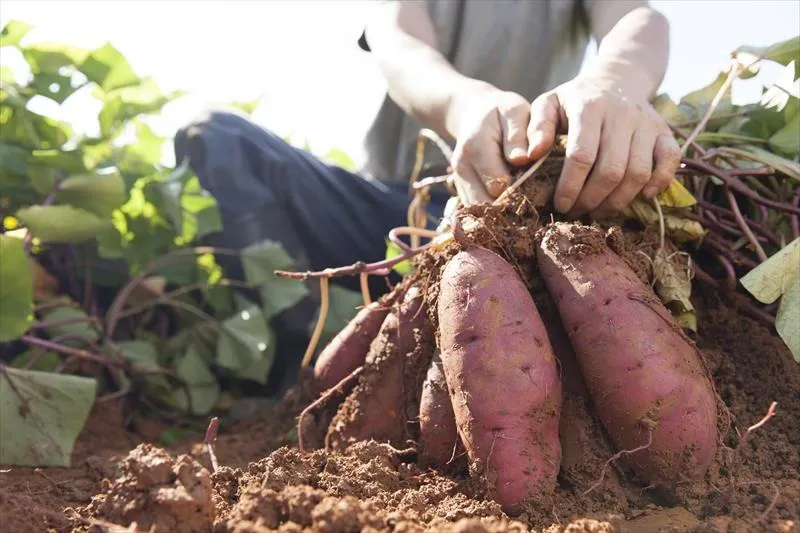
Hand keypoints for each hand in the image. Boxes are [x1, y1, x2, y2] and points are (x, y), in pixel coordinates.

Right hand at [448, 84, 532, 204]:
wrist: (474, 113)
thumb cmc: (502, 112)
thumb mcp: (514, 111)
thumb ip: (518, 135)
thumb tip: (522, 159)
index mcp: (475, 147)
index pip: (498, 184)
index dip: (522, 190)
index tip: (540, 187)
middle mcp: (462, 167)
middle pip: (486, 204)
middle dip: (511, 207)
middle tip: (534, 202)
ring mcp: (458, 180)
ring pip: (479, 212)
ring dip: (501, 213)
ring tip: (523, 205)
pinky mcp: (461, 189)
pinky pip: (476, 210)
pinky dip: (493, 213)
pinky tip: (511, 204)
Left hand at [527, 76, 680, 216]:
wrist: (617, 79)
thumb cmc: (575, 100)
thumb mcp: (548, 104)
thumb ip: (536, 128)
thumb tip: (530, 156)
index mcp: (589, 107)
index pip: (581, 156)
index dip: (570, 187)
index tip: (560, 204)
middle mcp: (622, 114)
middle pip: (611, 170)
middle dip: (592, 199)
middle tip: (577, 212)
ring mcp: (647, 123)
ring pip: (638, 173)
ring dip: (618, 200)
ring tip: (598, 210)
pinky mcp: (665, 131)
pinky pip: (670, 162)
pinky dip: (659, 183)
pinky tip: (641, 197)